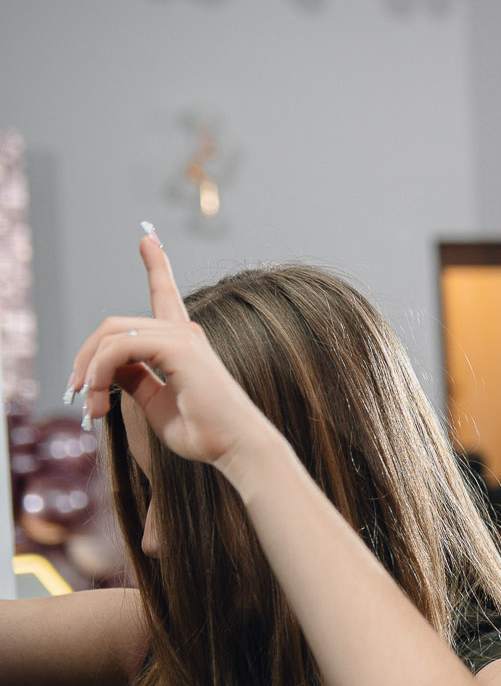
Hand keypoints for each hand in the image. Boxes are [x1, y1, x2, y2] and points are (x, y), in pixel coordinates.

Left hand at [68, 230, 275, 469]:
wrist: (235, 447)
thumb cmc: (203, 432)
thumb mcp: (155, 403)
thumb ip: (134, 379)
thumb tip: (108, 368)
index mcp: (182, 343)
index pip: (165, 295)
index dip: (156, 264)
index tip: (147, 238)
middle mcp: (184, 332)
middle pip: (112, 326)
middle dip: (84, 358)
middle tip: (80, 397)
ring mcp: (182, 336)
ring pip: (110, 335)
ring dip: (88, 371)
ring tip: (93, 407)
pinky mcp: (178, 347)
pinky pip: (118, 348)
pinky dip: (99, 372)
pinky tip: (99, 397)